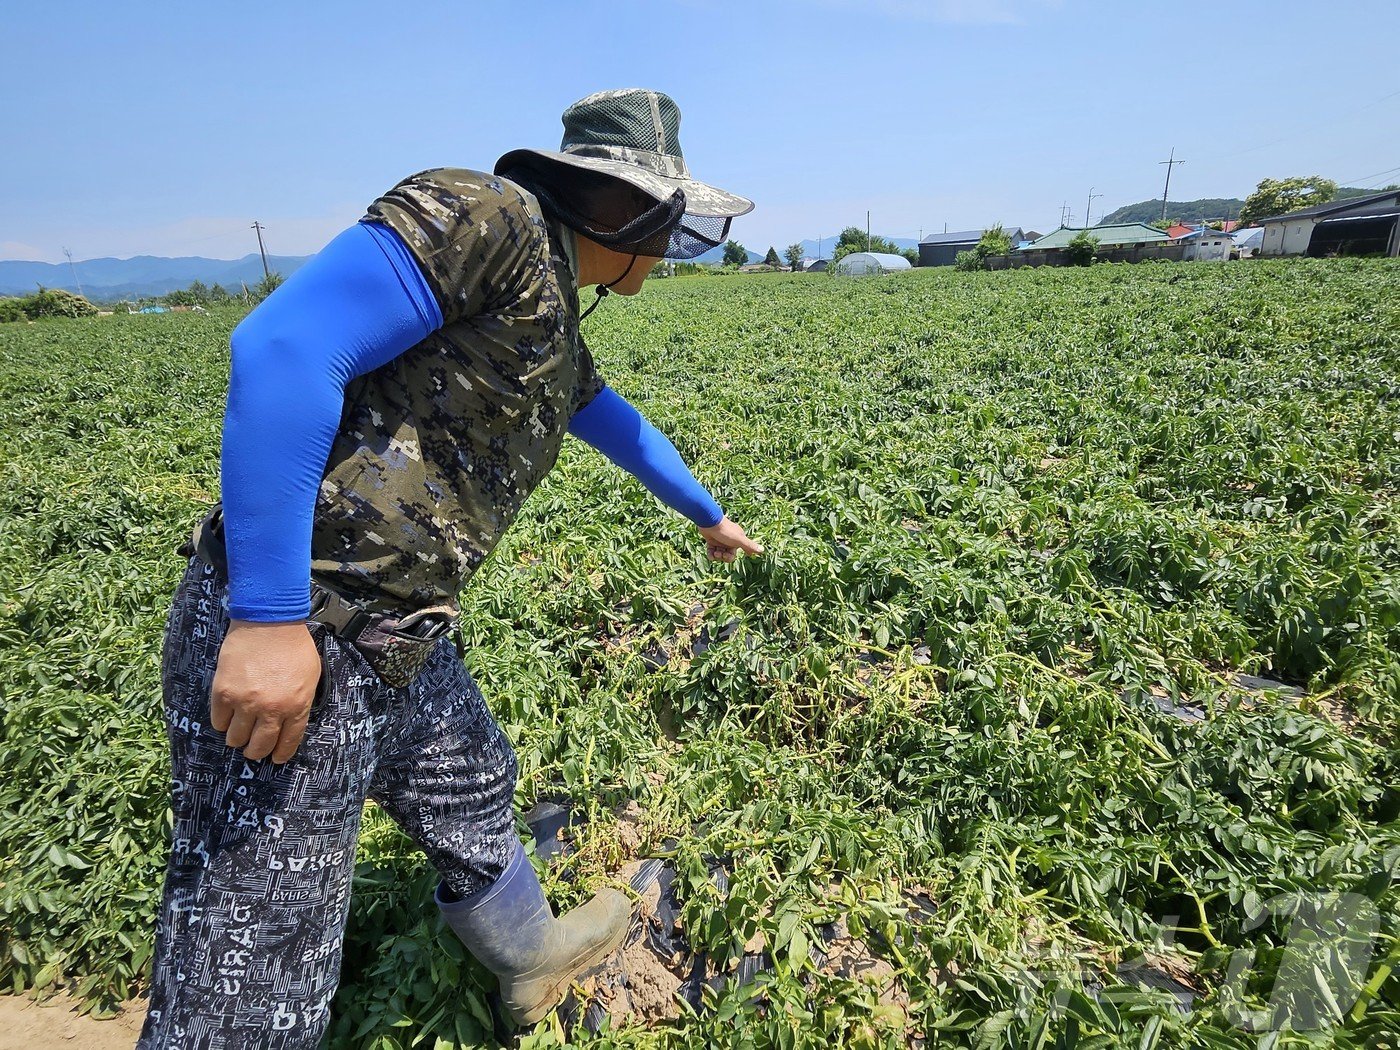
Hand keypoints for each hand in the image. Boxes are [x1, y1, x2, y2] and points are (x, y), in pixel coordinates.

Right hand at [210, 620, 322, 763]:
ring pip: (236, 738)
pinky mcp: (223, 692)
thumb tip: (291, 724)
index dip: (279, 754)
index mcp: (297, 706)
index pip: (287, 743)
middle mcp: (271, 710)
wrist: (269, 620)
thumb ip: (302, 703)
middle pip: (259, 746)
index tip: (275, 759)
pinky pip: (218, 721)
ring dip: (237, 738)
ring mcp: (245, 702)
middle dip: (256, 751)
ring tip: (239, 731)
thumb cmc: (294, 646)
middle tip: (253, 747)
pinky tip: (228, 716)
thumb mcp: (312, 677)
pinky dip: (222, 722)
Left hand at [697, 515, 763, 562]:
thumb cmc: (725, 531)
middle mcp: (730, 540)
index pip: (742, 550)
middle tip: (721, 554)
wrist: (709, 522)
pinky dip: (711, 554)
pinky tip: (711, 553)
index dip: (737, 555)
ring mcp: (720, 541)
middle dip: (725, 557)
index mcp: (738, 539)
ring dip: (717, 556)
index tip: (733, 556)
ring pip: (720, 555)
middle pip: (729, 555)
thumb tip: (763, 550)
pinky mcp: (711, 541)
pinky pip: (712, 552)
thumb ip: (750, 545)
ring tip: (715, 552)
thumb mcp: (739, 539)